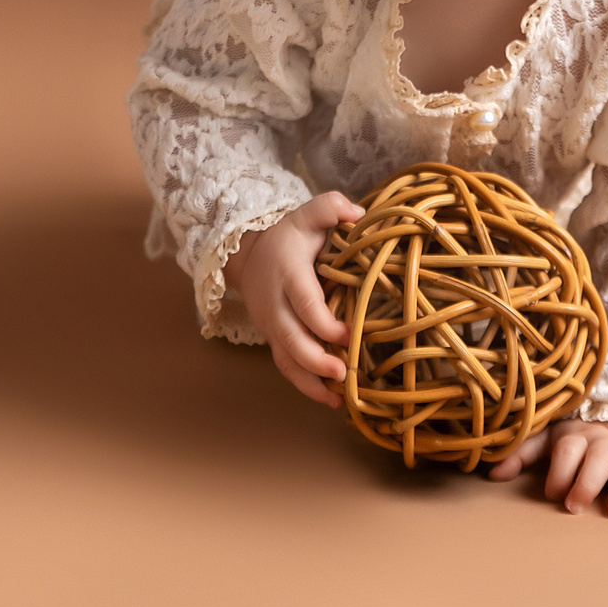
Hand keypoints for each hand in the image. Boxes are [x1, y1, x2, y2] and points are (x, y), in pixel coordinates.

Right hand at [221, 192, 362, 406]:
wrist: (249, 255)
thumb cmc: (289, 237)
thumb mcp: (307, 214)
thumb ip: (330, 207)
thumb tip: (358, 213)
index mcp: (288, 274)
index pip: (303, 303)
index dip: (323, 322)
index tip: (349, 334)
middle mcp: (275, 304)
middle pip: (290, 338)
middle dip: (315, 359)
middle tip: (344, 371)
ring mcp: (272, 325)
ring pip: (285, 359)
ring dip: (310, 380)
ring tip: (338, 396)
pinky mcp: (274, 339)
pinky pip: (285, 367)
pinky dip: (305, 386)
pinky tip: (330, 399)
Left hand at [488, 418, 607, 517]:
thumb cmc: (584, 439)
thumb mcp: (553, 439)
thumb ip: (525, 454)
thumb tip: (492, 475)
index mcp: (579, 436)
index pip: (568, 448)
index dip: (559, 470)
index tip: (553, 494)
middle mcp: (607, 441)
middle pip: (598, 456)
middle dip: (586, 481)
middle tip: (575, 505)